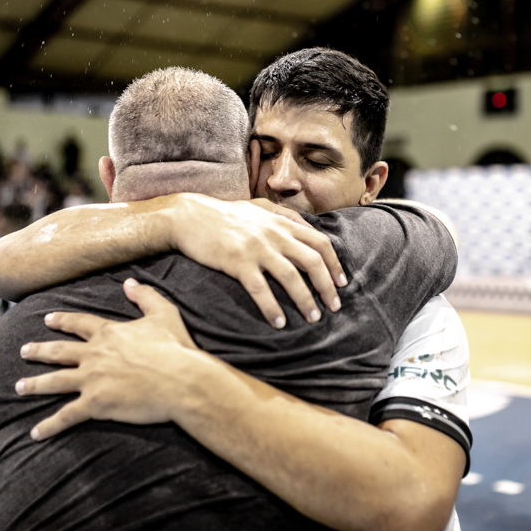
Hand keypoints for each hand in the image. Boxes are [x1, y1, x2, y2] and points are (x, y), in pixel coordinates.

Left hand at [16, 279, 212, 439]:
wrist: (182, 381)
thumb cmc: (176, 349)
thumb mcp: (164, 314)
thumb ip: (145, 296)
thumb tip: (130, 282)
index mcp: (109, 334)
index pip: (79, 324)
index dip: (63, 321)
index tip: (48, 319)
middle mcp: (95, 354)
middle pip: (59, 352)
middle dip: (39, 350)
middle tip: (24, 351)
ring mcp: (92, 380)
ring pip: (55, 381)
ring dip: (35, 384)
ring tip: (20, 387)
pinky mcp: (96, 403)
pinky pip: (66, 415)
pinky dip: (50, 425)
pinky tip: (35, 433)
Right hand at [168, 193, 346, 327]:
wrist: (189, 216)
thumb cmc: (223, 214)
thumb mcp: (258, 207)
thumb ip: (284, 215)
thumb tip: (307, 226)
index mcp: (281, 222)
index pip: (320, 243)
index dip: (335, 264)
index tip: (341, 283)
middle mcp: (274, 234)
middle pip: (312, 261)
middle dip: (327, 287)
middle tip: (334, 307)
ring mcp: (256, 248)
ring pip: (291, 277)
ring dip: (305, 300)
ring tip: (313, 318)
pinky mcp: (237, 262)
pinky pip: (261, 289)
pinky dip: (272, 308)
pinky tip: (279, 323)